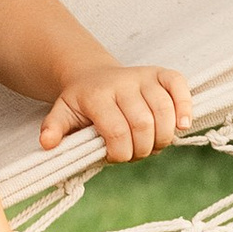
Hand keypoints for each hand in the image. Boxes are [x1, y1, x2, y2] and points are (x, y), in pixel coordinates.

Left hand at [39, 63, 192, 160]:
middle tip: (136, 153)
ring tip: (153, 144)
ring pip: (164, 111)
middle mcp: (122, 83)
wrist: (92, 75)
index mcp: (97, 95)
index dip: (121, 153)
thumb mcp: (63, 113)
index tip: (116, 157)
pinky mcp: (162, 74)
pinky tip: (182, 126)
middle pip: (143, 124)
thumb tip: (47, 144)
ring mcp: (143, 77)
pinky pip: (179, 87)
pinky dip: (185, 108)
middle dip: (142, 149)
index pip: (117, 131)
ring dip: (163, 137)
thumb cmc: (81, 102)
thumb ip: (55, 129)